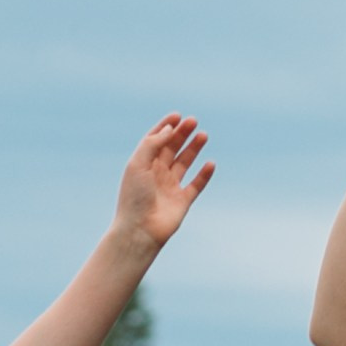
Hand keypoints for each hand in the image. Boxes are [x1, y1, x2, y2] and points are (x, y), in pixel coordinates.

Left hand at [113, 114, 213, 253]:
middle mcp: (156, 174)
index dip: (165, 127)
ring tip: (203, 135)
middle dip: (182, 134)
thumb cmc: (134, 197)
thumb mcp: (138, 164)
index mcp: (142, 164)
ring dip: (194, 148)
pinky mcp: (182, 201)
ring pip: (184, 163)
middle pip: (171, 148)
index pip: (155, 140)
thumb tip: (170, 128)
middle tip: (193, 121)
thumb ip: (153, 143)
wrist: (140, 229)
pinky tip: (210, 163)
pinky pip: (196, 184)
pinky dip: (204, 174)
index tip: (177, 115)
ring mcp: (170, 187)